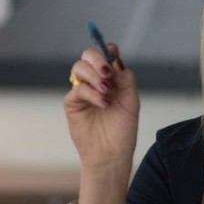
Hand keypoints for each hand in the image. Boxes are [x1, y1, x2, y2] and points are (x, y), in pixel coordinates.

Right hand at [64, 43, 138, 171]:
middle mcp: (95, 82)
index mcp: (111, 79)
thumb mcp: (131, 101)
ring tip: (107, 91)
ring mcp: (83, 92)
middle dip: (97, 60)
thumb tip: (117, 60)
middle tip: (107, 73)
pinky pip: (77, 89)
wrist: (112, 154)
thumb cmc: (122, 130)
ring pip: (79, 68)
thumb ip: (126, 79)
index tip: (113, 52)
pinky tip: (104, 103)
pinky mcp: (72, 104)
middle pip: (88, 57)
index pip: (106, 56)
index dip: (107, 50)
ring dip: (95, 76)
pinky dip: (91, 93)